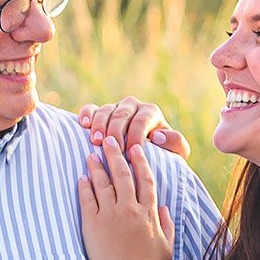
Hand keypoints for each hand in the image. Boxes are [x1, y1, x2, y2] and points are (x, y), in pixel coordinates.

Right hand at [76, 97, 190, 158]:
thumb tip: (156, 136)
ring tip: (96, 141)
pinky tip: (84, 125)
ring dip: (99, 125)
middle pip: (122, 115)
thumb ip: (175, 142)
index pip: (142, 121)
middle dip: (115, 131)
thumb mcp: (175, 151)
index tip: (130, 152)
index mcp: (151, 112)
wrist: (143, 153)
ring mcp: (115, 108)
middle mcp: (133, 106)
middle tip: (109, 147)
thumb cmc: (161, 153)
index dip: (136, 135)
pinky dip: (86, 114)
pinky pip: (91, 108)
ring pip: (106, 111)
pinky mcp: (100, 112)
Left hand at [78, 132, 174, 259]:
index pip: (145, 180)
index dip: (140, 162)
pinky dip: (84, 186)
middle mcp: (130, 208)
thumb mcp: (166, 245)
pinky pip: (87, 199)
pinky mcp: (93, 224)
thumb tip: (163, 207)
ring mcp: (110, 214)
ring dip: (97, 166)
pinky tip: (82, 177)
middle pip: (122, 174)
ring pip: (103, 183)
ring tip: (91, 153)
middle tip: (109, 139)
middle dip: (115, 154)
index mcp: (148, 212)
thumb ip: (166, 224)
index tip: (135, 149)